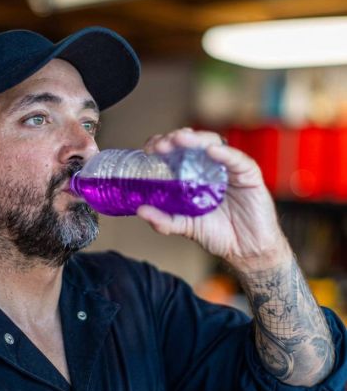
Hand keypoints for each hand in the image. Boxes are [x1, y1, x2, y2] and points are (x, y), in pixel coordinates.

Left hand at [137, 128, 291, 270]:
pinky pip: (237, 160)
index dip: (161, 146)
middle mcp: (210, 166)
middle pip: (192, 143)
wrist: (246, 251)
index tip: (147, 149)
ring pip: (212, 144)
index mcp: (193, 174)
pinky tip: (211, 151)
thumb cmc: (218, 234)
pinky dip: (224, 154)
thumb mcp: (185, 226)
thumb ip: (163, 219)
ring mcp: (229, 168)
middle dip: (174, 139)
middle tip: (160, 144)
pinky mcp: (249, 175)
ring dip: (195, 140)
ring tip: (180, 139)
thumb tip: (140, 210)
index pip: (175, 151)